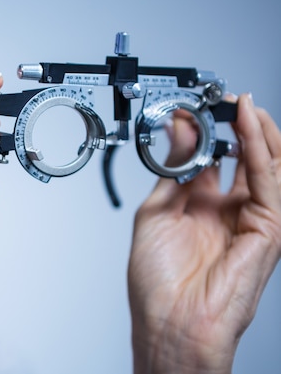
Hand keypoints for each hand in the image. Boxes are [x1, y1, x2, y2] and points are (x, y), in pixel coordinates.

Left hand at [128, 94, 280, 373]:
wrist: (169, 323)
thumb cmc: (159, 284)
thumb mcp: (156, 213)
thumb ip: (173, 172)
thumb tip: (179, 134)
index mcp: (199, 208)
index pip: (213, 160)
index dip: (205, 132)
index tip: (194, 110)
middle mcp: (227, 212)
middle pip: (244, 160)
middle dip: (237, 128)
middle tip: (225, 102)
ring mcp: (249, 221)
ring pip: (266, 167)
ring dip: (256, 133)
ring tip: (243, 106)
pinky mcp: (267, 230)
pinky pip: (269, 183)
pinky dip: (261, 151)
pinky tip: (250, 126)